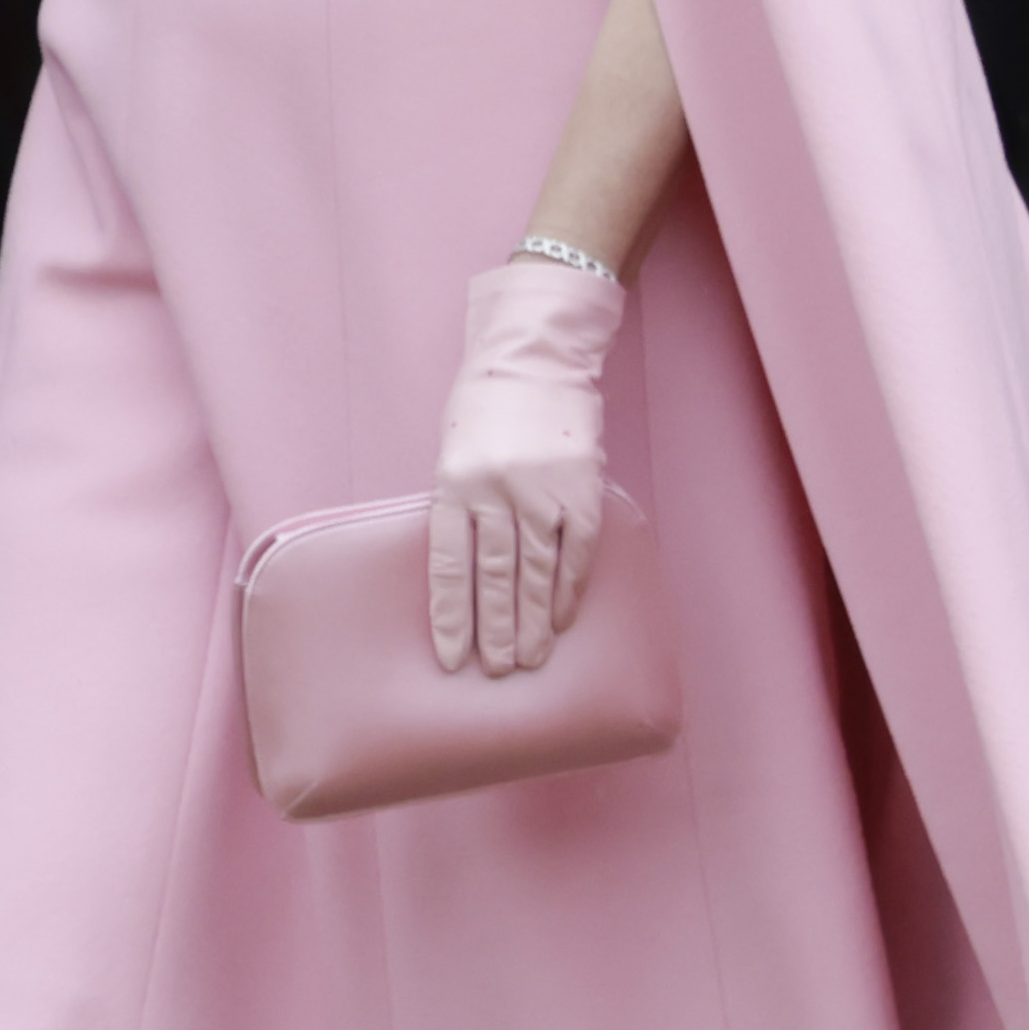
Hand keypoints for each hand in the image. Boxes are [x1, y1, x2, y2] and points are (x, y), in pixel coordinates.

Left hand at [428, 253, 619, 677]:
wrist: (535, 357)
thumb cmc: (485, 409)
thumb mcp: (454, 453)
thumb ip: (461, 508)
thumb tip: (468, 573)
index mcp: (452, 484)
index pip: (447, 564)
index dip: (449, 614)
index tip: (450, 657)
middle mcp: (493, 491)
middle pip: (493, 576)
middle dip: (493, 630)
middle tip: (493, 672)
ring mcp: (540, 491)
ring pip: (535, 572)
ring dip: (531, 622)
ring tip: (526, 661)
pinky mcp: (581, 489)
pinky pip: (576, 552)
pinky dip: (568, 589)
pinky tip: (561, 621)